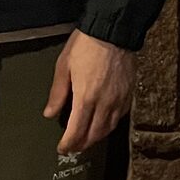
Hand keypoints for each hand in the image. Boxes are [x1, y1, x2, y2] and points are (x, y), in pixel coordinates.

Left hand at [44, 29, 135, 154]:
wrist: (113, 30)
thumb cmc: (85, 46)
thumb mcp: (64, 66)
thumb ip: (57, 93)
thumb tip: (50, 114)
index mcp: (86, 98)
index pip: (77, 131)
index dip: (68, 144)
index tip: (62, 148)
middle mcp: (104, 104)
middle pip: (94, 135)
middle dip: (82, 144)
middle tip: (73, 147)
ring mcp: (119, 100)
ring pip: (108, 128)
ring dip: (96, 137)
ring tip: (87, 139)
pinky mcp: (129, 94)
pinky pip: (120, 117)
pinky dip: (110, 125)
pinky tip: (104, 123)